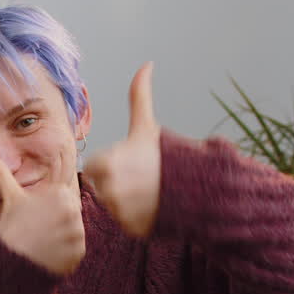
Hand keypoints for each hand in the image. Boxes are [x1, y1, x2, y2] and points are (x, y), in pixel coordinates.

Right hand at [0, 146, 84, 275]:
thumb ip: (0, 172)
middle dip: (56, 221)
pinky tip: (48, 254)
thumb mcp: (10, 197)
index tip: (39, 215)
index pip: (64, 196)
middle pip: (70, 214)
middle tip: (39, 229)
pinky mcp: (78, 254)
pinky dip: (64, 253)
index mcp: (60, 193)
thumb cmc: (11, 228)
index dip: (50, 206)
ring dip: (60, 237)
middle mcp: (73, 212)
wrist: (10, 264)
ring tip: (42, 242)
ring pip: (73, 232)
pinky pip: (74, 250)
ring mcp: (76, 234)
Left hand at [82, 61, 160, 237]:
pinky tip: (152, 207)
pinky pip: (125, 223)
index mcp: (105, 163)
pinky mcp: (130, 229)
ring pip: (113, 207)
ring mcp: (119, 212)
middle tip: (139, 179)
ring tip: (147, 192)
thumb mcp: (147, 126)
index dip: (112, 165)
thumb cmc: (167, 154)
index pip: (94, 169)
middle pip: (102, 189)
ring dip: (126, 202)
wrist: (198, 186)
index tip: (129, 163)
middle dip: (117, 184)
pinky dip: (136, 218)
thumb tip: (146, 64)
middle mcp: (108, 189)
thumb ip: (139, 96)